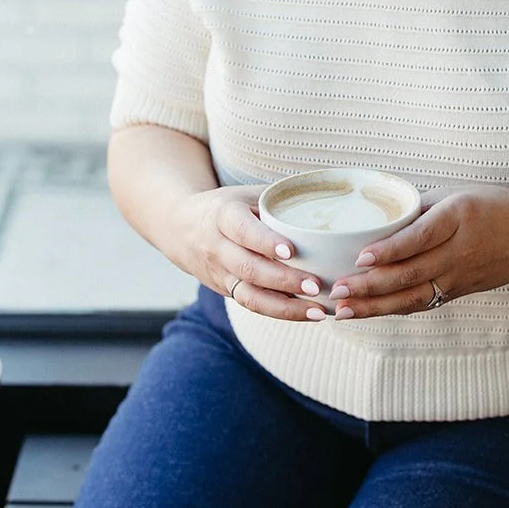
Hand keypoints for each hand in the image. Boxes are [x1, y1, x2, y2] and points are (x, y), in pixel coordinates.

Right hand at [181, 185, 332, 321]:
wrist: (181, 228)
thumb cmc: (227, 207)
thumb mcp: (245, 194)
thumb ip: (278, 199)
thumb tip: (327, 196)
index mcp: (223, 215)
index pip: (243, 230)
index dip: (265, 242)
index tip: (291, 250)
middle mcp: (217, 247)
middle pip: (249, 268)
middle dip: (284, 280)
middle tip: (317, 285)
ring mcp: (220, 273)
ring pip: (250, 296)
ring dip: (286, 307)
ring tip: (318, 311)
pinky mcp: (226, 291)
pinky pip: (253, 305)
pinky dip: (281, 312)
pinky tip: (308, 313)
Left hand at [321, 186, 508, 318]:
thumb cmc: (496, 207)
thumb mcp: (459, 194)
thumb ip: (420, 207)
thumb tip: (378, 217)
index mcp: (459, 218)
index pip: (419, 238)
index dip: (389, 250)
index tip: (360, 257)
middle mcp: (459, 251)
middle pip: (410, 274)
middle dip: (370, 286)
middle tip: (337, 291)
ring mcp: (460, 277)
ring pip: (412, 296)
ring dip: (375, 306)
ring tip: (343, 310)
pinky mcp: (459, 292)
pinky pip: (422, 302)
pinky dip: (393, 309)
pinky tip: (367, 312)